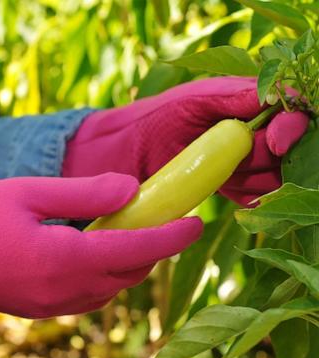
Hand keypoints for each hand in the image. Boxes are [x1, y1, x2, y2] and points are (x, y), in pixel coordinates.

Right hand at [0, 173, 201, 318]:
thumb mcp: (29, 193)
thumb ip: (85, 194)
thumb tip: (132, 190)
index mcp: (63, 259)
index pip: (135, 250)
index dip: (171, 236)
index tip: (195, 222)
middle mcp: (66, 289)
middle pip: (131, 271)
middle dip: (156, 246)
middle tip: (167, 216)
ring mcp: (57, 304)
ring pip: (116, 285)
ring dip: (135, 259)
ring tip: (140, 228)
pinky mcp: (47, 307)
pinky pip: (95, 293)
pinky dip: (112, 272)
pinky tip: (106, 249)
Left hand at [63, 77, 308, 205]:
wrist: (128, 154)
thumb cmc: (156, 118)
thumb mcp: (195, 100)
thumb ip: (235, 96)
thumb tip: (278, 98)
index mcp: (243, 106)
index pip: (286, 113)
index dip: (291, 126)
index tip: (278, 140)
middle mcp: (246, 134)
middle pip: (285, 148)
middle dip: (273, 154)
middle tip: (241, 157)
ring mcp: (238, 163)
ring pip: (273, 174)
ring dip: (261, 177)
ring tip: (229, 174)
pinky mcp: (227, 187)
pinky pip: (255, 197)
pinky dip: (255, 199)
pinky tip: (235, 194)